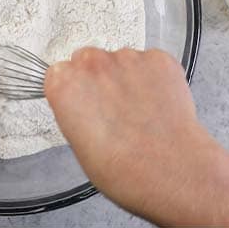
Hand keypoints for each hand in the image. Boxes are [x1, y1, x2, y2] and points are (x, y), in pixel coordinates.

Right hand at [44, 48, 228, 227]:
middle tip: (116, 110)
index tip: (85, 103)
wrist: (167, 169)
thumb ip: (78, 114)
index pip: (61, 73)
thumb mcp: (80, 146)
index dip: (75, 91)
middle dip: (101, 80)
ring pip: (124, 62)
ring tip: (142, 114)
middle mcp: (93, 64)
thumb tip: (88, 111)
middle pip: (90, 61)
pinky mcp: (159, 61)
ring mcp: (128, 58)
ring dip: (130, 80)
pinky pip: (154, 64)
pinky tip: (159, 106)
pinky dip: (157, 80)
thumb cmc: (123, 169)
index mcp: (64, 84)